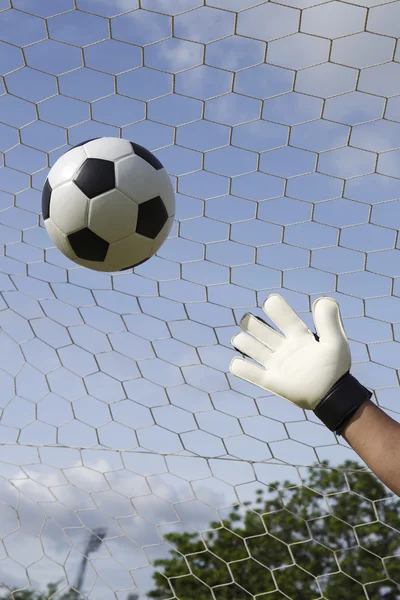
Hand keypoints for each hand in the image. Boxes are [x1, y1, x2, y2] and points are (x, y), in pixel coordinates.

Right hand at [230, 294, 350, 409]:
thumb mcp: (335, 342)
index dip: (274, 307)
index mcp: (298, 335)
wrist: (333, 398)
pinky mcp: (271, 381)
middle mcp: (284, 347)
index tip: (270, 303)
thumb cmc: (336, 369)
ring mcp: (276, 364)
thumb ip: (328, 321)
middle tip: (248, 321)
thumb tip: (322, 299)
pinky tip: (238, 364)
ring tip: (243, 342)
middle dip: (251, 323)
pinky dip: (239, 367)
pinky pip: (249, 373)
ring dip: (243, 342)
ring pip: (250, 347)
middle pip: (260, 329)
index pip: (282, 315)